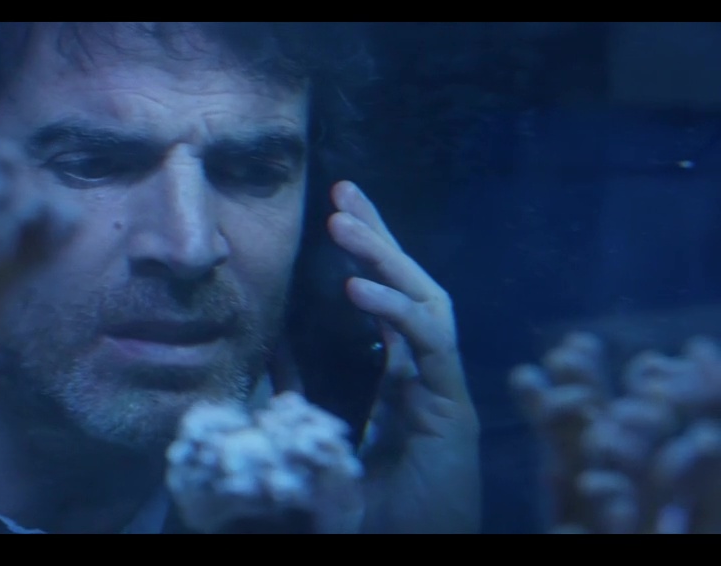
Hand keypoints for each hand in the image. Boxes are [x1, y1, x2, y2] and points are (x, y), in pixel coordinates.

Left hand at [325, 180, 479, 532]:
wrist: (412, 553)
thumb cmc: (373, 512)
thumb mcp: (320, 442)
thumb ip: (301, 396)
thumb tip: (269, 351)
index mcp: (403, 381)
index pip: (388, 300)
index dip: (368, 253)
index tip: (338, 210)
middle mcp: (427, 376)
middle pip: (411, 287)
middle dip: (380, 237)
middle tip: (343, 192)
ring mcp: (443, 389)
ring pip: (426, 302)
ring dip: (387, 258)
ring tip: (344, 222)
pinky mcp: (452, 412)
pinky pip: (430, 346)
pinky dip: (397, 311)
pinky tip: (357, 287)